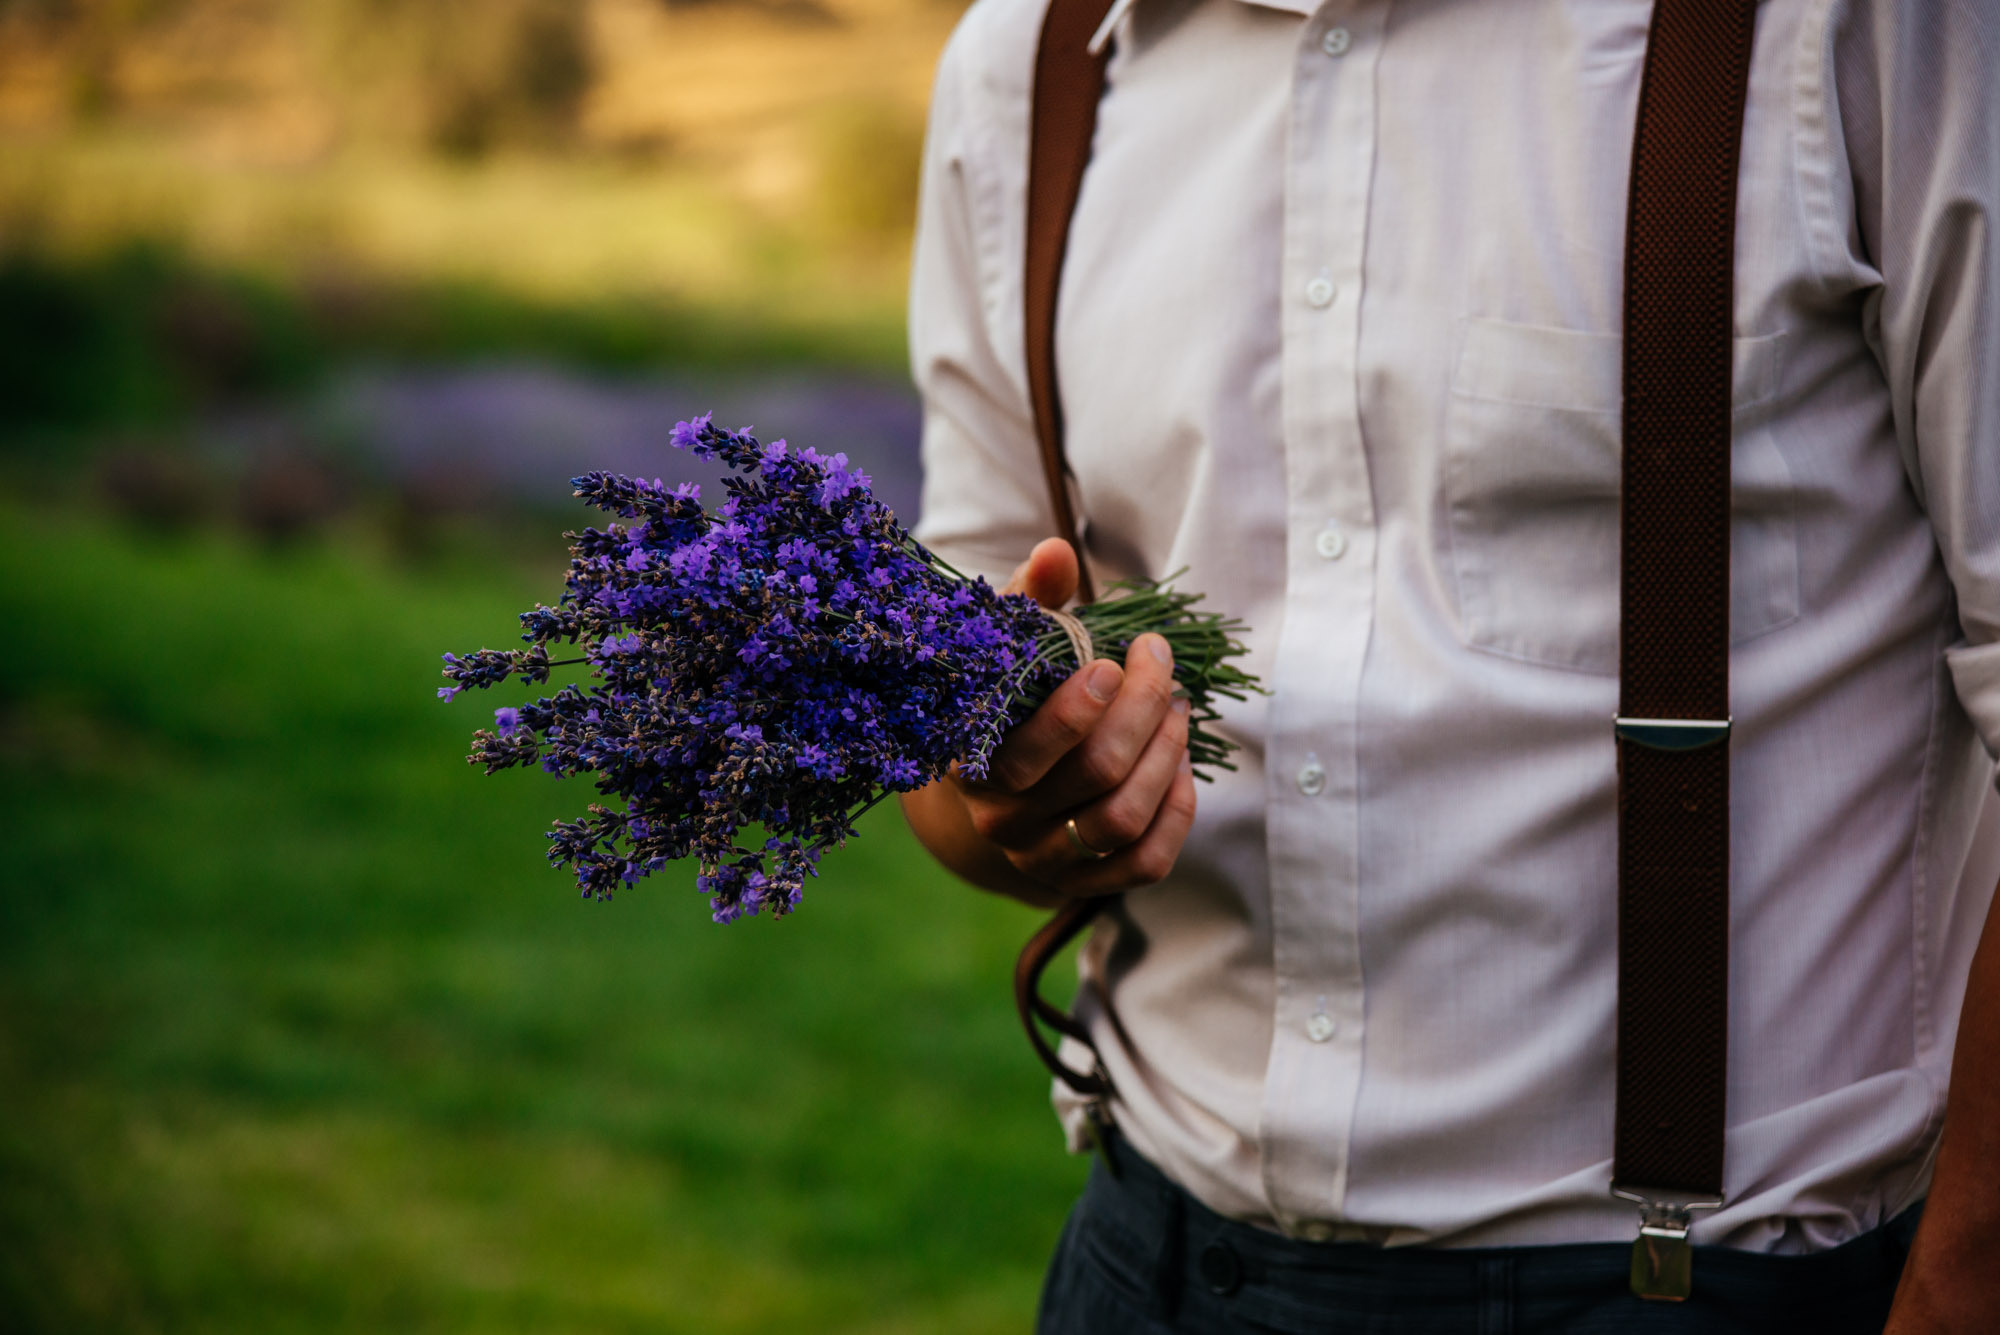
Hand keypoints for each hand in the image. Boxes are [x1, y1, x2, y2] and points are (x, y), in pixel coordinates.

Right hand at [948, 537, 1196, 898]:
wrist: (990, 783)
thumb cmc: (1006, 696)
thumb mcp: (1005, 644)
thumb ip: (1029, 598)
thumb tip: (1056, 552)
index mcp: (971, 764)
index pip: (1027, 751)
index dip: (1079, 708)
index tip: (1114, 660)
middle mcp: (1001, 822)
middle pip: (1094, 774)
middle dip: (1144, 709)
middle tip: (1162, 665)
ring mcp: (1043, 859)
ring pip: (1122, 819)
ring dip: (1165, 755)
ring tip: (1178, 709)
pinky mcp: (1083, 884)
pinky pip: (1144, 863)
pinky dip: (1174, 813)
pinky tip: (1178, 766)